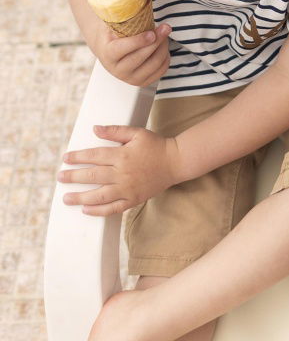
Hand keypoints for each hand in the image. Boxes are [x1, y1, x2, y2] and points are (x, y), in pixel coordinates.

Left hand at [58, 126, 181, 216]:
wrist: (176, 161)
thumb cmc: (156, 145)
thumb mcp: (137, 133)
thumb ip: (115, 131)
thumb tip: (95, 129)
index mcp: (122, 155)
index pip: (94, 156)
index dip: (78, 157)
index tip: (66, 159)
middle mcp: (123, 173)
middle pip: (92, 176)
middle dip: (73, 177)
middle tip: (60, 177)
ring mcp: (128, 188)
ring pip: (99, 195)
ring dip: (80, 197)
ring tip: (66, 198)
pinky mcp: (133, 199)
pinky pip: (112, 208)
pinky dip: (98, 211)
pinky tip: (86, 210)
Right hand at [96, 22, 171, 86]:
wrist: (108, 48)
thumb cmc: (114, 33)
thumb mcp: (113, 23)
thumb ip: (123, 15)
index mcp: (107, 54)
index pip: (122, 49)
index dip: (138, 42)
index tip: (151, 33)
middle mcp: (117, 69)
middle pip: (141, 56)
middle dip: (157, 41)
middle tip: (166, 28)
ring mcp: (130, 78)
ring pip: (154, 64)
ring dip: (163, 47)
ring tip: (164, 34)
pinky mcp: (142, 82)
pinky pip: (161, 71)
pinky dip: (166, 57)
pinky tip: (163, 47)